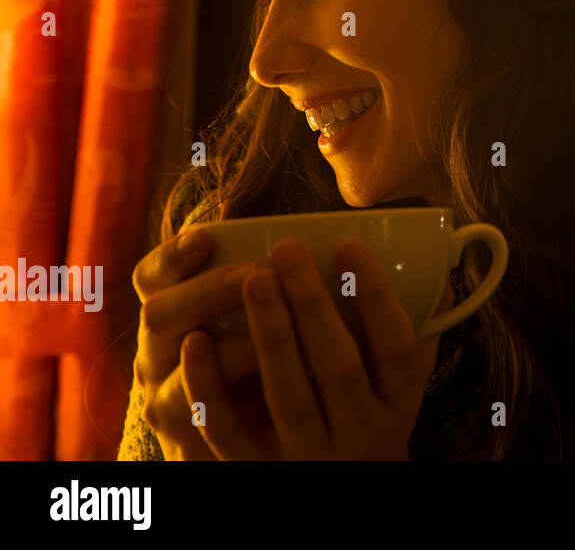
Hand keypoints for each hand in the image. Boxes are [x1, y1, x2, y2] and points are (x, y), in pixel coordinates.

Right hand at [130, 228, 264, 459]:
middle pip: (159, 314)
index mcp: (168, 317)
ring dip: (233, 352)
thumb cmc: (264, 360)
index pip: (151, 277)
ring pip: (180, 377)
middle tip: (258, 274)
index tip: (206, 239)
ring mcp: (166, 404)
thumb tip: (310, 253)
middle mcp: (156, 358)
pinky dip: (240, 411)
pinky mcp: (189, 447)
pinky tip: (276, 393)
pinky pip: (204, 426)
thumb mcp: (253, 318)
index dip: (173, 256)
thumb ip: (268, 288)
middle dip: (210, 291)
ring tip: (276, 339)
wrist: (247, 441)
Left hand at [183, 238, 445, 459]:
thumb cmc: (368, 421)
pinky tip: (197, 342)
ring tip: (253, 278)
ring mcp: (308, 458)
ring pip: (287, 396)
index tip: (348, 246)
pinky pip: (229, 435)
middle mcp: (360, 434)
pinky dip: (210, 390)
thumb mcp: (400, 388)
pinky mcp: (258, 473)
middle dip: (312, 306)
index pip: (396, 348)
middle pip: (338, 368)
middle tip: (288, 250)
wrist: (339, 494)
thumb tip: (435, 272)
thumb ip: (414, 337)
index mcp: (399, 404)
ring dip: (270, 334)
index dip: (375, 297)